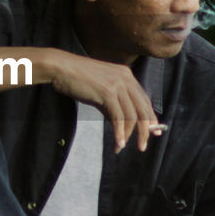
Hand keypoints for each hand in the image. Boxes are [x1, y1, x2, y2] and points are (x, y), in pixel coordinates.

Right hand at [44, 50, 162, 152]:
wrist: (61, 68)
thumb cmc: (77, 79)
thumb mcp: (100, 91)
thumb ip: (112, 105)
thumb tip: (121, 124)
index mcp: (126, 76)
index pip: (144, 100)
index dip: (150, 117)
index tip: (153, 132)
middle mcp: (126, 79)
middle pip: (142, 109)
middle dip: (145, 130)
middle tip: (142, 146)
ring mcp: (118, 85)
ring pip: (132, 115)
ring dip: (129, 135)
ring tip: (122, 147)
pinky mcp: (108, 92)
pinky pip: (118, 117)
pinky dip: (119, 132)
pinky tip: (118, 143)